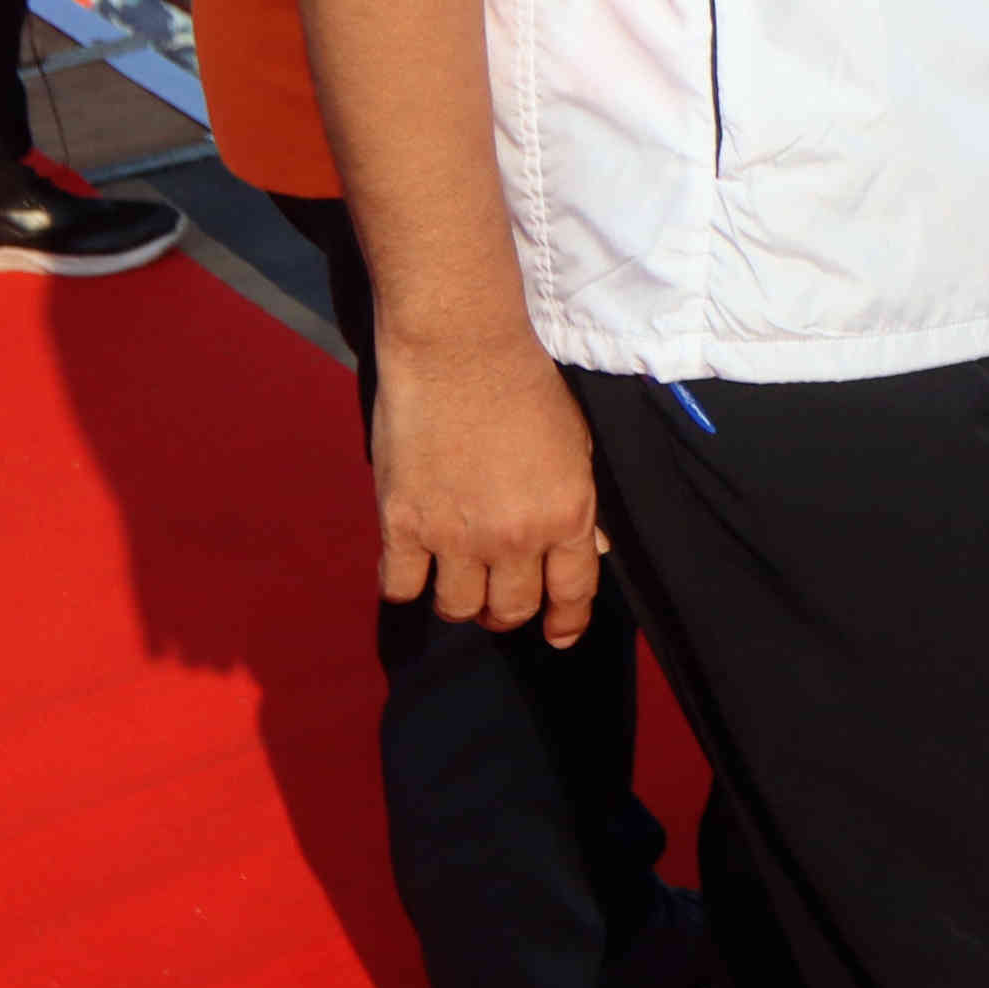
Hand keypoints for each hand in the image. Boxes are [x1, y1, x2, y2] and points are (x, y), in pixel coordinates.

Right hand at [372, 333, 606, 644]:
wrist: (460, 352)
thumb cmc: (526, 387)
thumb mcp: (577, 445)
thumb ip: (578, 505)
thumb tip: (588, 551)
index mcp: (566, 514)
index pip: (573, 592)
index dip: (567, 622)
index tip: (560, 635)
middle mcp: (513, 536)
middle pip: (510, 610)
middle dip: (508, 612)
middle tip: (498, 598)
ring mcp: (454, 535)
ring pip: (456, 607)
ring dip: (460, 601)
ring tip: (458, 580)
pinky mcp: (402, 524)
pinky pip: (400, 587)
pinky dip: (406, 583)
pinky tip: (412, 566)